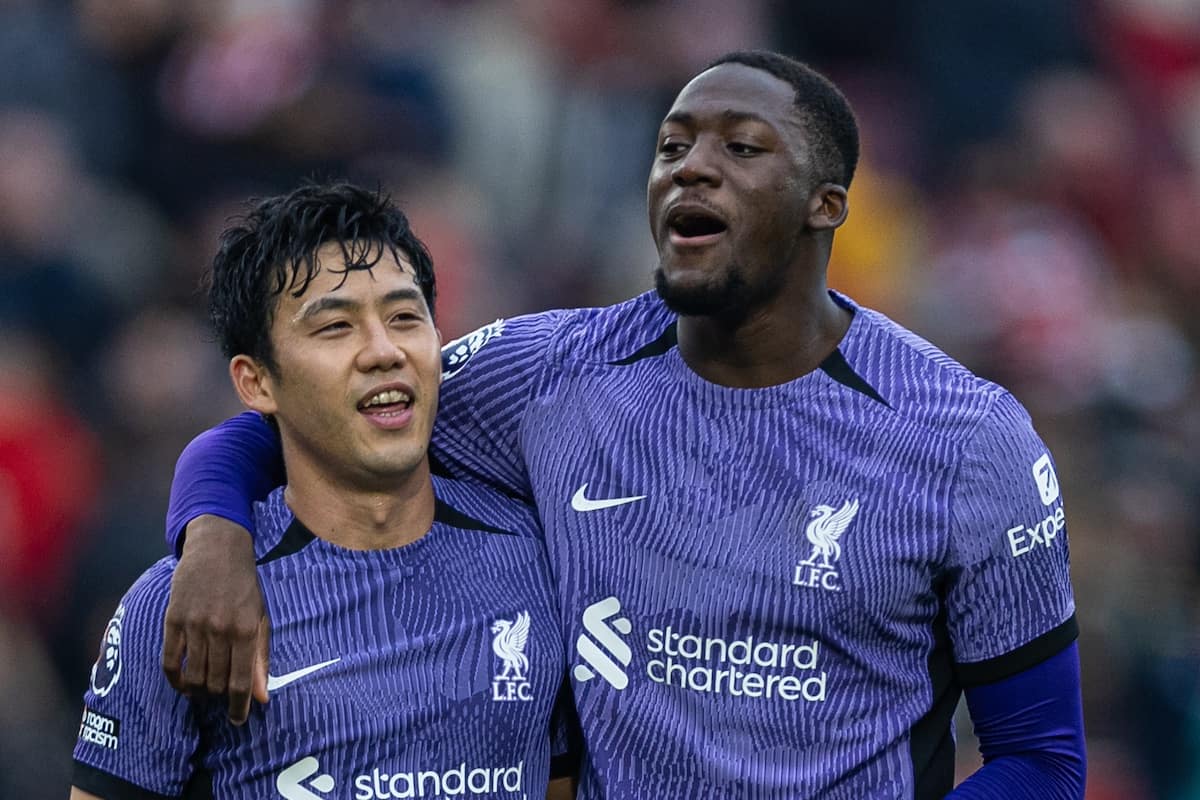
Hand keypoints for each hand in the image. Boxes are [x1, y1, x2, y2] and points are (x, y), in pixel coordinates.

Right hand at [162, 515, 268, 724]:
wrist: (218, 549)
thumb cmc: (244, 586)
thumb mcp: (260, 617)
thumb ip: (260, 657)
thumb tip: (262, 697)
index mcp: (246, 629)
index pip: (242, 681)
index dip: (240, 706)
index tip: (238, 720)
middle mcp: (220, 629)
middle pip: (215, 682)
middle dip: (218, 697)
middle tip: (220, 698)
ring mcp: (194, 624)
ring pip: (193, 676)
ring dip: (198, 691)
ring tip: (202, 692)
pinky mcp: (173, 619)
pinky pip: (169, 661)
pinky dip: (175, 679)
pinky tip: (182, 684)